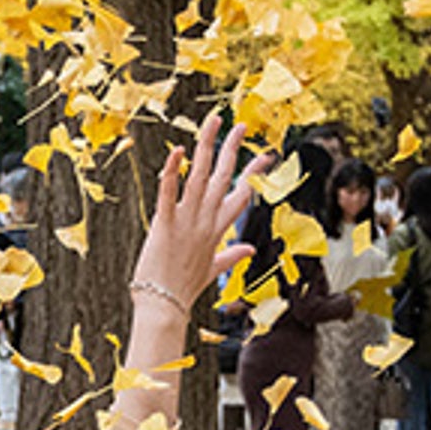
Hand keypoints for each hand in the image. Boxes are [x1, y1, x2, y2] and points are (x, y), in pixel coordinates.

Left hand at [131, 111, 259, 318]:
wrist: (164, 306)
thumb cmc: (183, 287)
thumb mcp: (212, 269)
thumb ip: (232, 256)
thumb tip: (251, 250)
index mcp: (217, 229)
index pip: (242, 194)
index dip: (254, 173)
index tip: (266, 154)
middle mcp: (206, 221)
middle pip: (224, 177)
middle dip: (232, 149)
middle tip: (239, 125)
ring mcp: (187, 222)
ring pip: (200, 177)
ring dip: (207, 147)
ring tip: (213, 123)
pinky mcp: (165, 225)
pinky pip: (169, 194)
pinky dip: (172, 173)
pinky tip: (176, 152)